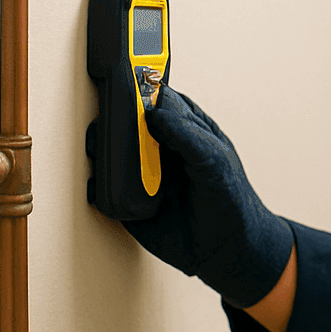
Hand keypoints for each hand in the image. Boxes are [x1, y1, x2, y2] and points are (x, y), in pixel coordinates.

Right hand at [85, 85, 292, 307]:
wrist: (226, 250)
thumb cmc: (229, 199)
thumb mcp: (215, 161)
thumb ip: (187, 134)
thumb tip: (155, 112)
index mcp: (182, 127)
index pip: (152, 96)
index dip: (136, 87)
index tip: (121, 81)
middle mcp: (157, 146)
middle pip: (123, 121)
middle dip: (111, 120)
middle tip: (109, 124)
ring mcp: (141, 172)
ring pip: (109, 151)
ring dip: (101, 150)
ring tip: (104, 153)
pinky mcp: (128, 200)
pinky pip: (104, 187)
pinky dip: (100, 185)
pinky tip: (108, 186)